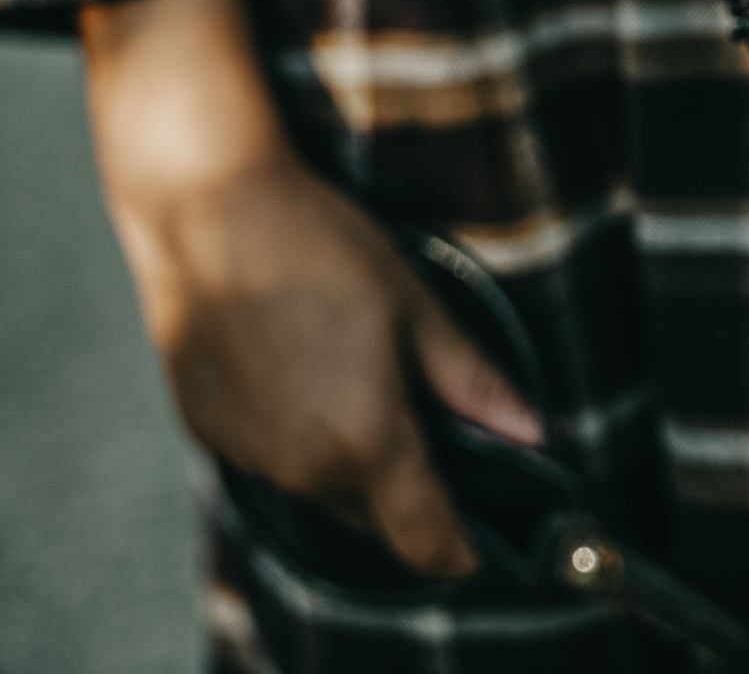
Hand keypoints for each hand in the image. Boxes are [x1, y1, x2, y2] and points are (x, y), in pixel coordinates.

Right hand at [81, 0, 541, 578]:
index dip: (459, 547)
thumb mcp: (413, 303)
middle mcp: (303, 468)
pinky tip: (300, 367)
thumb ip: (470, 380)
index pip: (424, 538)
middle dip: (406, 489)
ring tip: (356, 373)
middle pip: (374, 516)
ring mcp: (248, 456)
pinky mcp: (208, 434)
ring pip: (320, 488)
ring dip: (348, 459)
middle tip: (425, 418)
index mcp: (365, 439)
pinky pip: (271, 460)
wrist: (209, 210)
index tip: (479, 540)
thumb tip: (530, 432)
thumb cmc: (320, 245)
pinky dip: (297, 436)